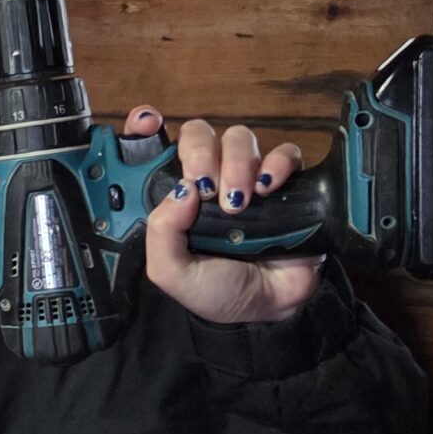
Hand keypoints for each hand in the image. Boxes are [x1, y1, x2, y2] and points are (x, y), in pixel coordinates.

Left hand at [124, 106, 324, 324]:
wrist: (266, 310)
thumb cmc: (216, 290)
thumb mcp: (172, 273)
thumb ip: (162, 234)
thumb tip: (181, 190)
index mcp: (175, 198)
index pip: (155, 150)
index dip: (147, 128)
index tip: (147, 123)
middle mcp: (207, 181)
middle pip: (201, 135)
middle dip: (201, 152)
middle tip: (206, 186)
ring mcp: (246, 178)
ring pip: (240, 138)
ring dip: (238, 163)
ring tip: (240, 202)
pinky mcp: (285, 183)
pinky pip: (285, 153)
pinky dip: (278, 164)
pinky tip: (269, 189)